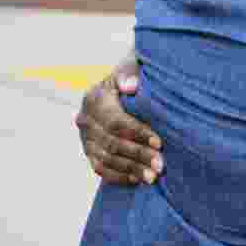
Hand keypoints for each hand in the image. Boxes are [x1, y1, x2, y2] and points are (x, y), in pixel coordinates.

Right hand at [75, 54, 163, 184]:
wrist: (125, 82)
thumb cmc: (135, 74)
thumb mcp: (133, 65)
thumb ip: (130, 72)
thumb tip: (130, 86)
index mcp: (95, 98)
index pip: (115, 121)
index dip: (137, 133)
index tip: (159, 142)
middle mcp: (85, 118)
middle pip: (112, 143)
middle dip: (138, 155)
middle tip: (161, 165)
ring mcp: (85, 137)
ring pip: (106, 158)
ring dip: (130, 169)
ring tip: (153, 177)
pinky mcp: (89, 150)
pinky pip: (100, 168)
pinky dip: (118, 176)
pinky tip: (136, 180)